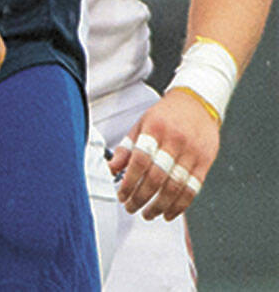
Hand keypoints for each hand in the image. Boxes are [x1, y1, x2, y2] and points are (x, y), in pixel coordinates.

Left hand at [109, 89, 218, 221]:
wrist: (198, 104)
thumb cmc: (166, 115)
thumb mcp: (141, 124)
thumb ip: (126, 148)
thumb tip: (111, 169)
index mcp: (155, 129)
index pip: (140, 160)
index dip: (129, 181)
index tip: (121, 195)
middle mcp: (175, 141)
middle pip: (158, 176)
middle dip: (142, 197)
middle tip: (131, 207)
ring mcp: (193, 153)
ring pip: (176, 186)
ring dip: (160, 205)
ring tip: (148, 214)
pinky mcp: (206, 162)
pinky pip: (193, 188)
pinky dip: (180, 204)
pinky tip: (169, 212)